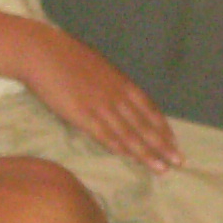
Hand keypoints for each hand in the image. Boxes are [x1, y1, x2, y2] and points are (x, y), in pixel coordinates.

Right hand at [18, 25, 180, 172]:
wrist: (43, 53)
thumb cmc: (67, 56)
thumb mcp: (99, 66)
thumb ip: (112, 83)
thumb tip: (120, 95)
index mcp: (122, 82)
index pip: (150, 109)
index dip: (163, 128)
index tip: (174, 142)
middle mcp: (117, 95)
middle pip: (145, 125)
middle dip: (163, 145)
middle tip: (179, 162)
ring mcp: (101, 106)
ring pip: (130, 134)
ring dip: (146, 153)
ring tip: (161, 169)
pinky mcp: (83, 116)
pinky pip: (106, 136)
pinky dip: (120, 149)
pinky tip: (131, 159)